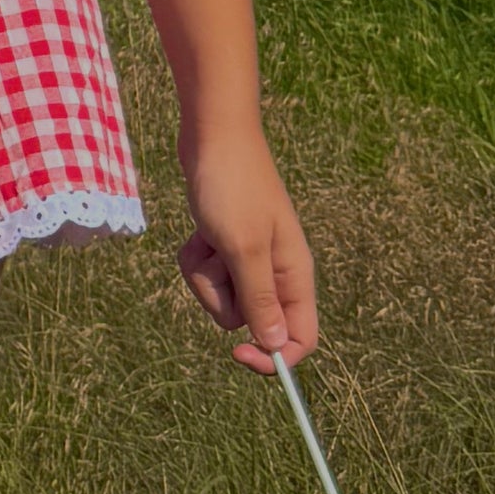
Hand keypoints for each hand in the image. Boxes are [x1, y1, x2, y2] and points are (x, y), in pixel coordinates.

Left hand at [174, 123, 317, 362]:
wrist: (213, 137)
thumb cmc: (232, 186)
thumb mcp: (244, 247)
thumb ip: (260, 299)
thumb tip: (277, 346)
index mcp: (294, 275)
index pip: (300, 337)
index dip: (273, 356)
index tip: (237, 353)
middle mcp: (275, 272)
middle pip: (249, 321)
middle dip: (222, 297)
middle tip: (220, 259)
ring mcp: (247, 259)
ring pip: (220, 299)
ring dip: (203, 274)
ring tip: (207, 238)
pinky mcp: (223, 247)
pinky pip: (203, 275)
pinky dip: (194, 257)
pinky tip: (197, 231)